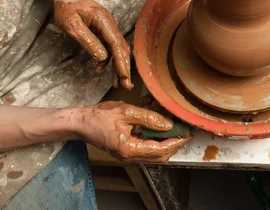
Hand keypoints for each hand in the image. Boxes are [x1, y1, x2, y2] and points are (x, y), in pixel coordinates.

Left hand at [53, 0, 132, 88]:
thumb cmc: (66, 7)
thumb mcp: (72, 25)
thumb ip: (88, 41)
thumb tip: (103, 57)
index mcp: (104, 20)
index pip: (116, 44)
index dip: (121, 62)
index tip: (123, 76)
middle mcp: (110, 23)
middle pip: (121, 48)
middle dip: (124, 67)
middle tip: (126, 85)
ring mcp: (107, 27)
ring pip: (117, 48)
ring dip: (118, 65)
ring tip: (118, 82)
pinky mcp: (103, 30)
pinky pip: (110, 46)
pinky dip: (108, 59)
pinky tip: (101, 69)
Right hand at [71, 101, 191, 162]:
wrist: (81, 123)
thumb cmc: (99, 116)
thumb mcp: (126, 112)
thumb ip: (148, 118)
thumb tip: (168, 124)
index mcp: (129, 149)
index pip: (160, 150)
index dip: (176, 142)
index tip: (187, 133)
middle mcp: (129, 157)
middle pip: (160, 157)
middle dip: (175, 145)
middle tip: (186, 131)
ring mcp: (128, 156)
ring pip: (154, 156)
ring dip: (167, 145)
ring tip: (177, 131)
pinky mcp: (127, 152)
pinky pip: (147, 151)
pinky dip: (158, 143)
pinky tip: (162, 131)